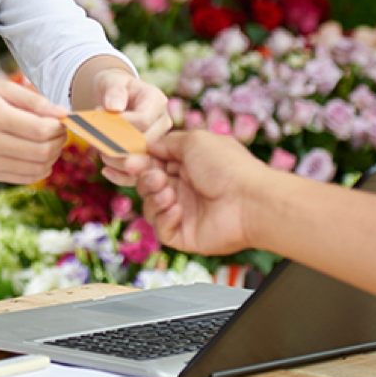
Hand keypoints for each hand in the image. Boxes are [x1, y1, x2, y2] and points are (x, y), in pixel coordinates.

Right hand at [0, 77, 67, 184]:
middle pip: (41, 152)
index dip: (59, 126)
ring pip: (36, 169)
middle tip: (58, 131)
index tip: (60, 119)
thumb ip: (32, 99)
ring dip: (52, 157)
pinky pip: (24, 178)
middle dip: (59, 142)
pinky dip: (39, 169)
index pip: (41, 130)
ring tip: (49, 142)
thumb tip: (62, 114)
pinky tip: (37, 155)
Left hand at [91, 69, 172, 185]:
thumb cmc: (114, 87)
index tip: (102, 127)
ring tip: (102, 157)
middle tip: (100, 148)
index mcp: (156, 100)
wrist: (115, 97)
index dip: (122, 127)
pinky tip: (107, 172)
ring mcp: (159, 140)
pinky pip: (140, 169)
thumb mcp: (111, 81)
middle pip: (146, 143)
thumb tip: (114, 106)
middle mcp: (163, 121)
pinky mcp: (152, 154)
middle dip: (121, 148)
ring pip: (145, 159)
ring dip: (120, 163)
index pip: (144, 120)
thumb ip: (114, 91)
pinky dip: (123, 174)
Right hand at [136, 130, 268, 255]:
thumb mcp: (194, 141)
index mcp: (187, 167)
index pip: (152, 165)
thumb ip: (166, 142)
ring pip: (150, 207)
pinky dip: (164, 218)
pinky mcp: (185, 235)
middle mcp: (185, 189)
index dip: (136, 164)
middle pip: (147, 185)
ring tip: (169, 194)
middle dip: (145, 179)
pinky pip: (161, 229)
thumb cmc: (227, 167)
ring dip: (154, 198)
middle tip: (156, 177)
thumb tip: (147, 146)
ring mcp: (185, 213)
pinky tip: (178, 210)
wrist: (251, 201)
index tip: (125, 162)